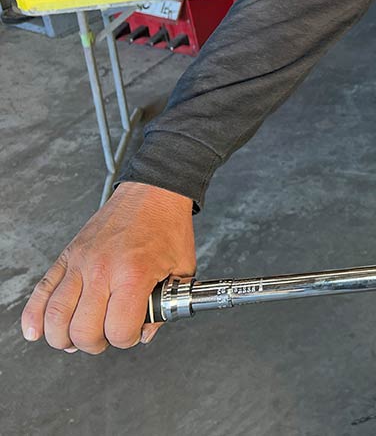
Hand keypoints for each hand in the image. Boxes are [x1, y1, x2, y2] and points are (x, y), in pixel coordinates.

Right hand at [21, 182, 195, 353]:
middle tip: (107, 336)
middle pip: (83, 330)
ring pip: (56, 317)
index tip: (133, 332)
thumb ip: (167, 305)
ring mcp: (80, 262)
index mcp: (134, 274)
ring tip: (79, 337)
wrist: (154, 191)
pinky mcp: (67, 256)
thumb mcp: (182, 268)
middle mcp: (102, 269)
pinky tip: (37, 330)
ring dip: (65, 337)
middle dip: (96, 343)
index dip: (127, 339)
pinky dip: (34, 316)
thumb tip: (145, 332)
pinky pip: (41, 291)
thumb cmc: (168, 225)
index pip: (118, 329)